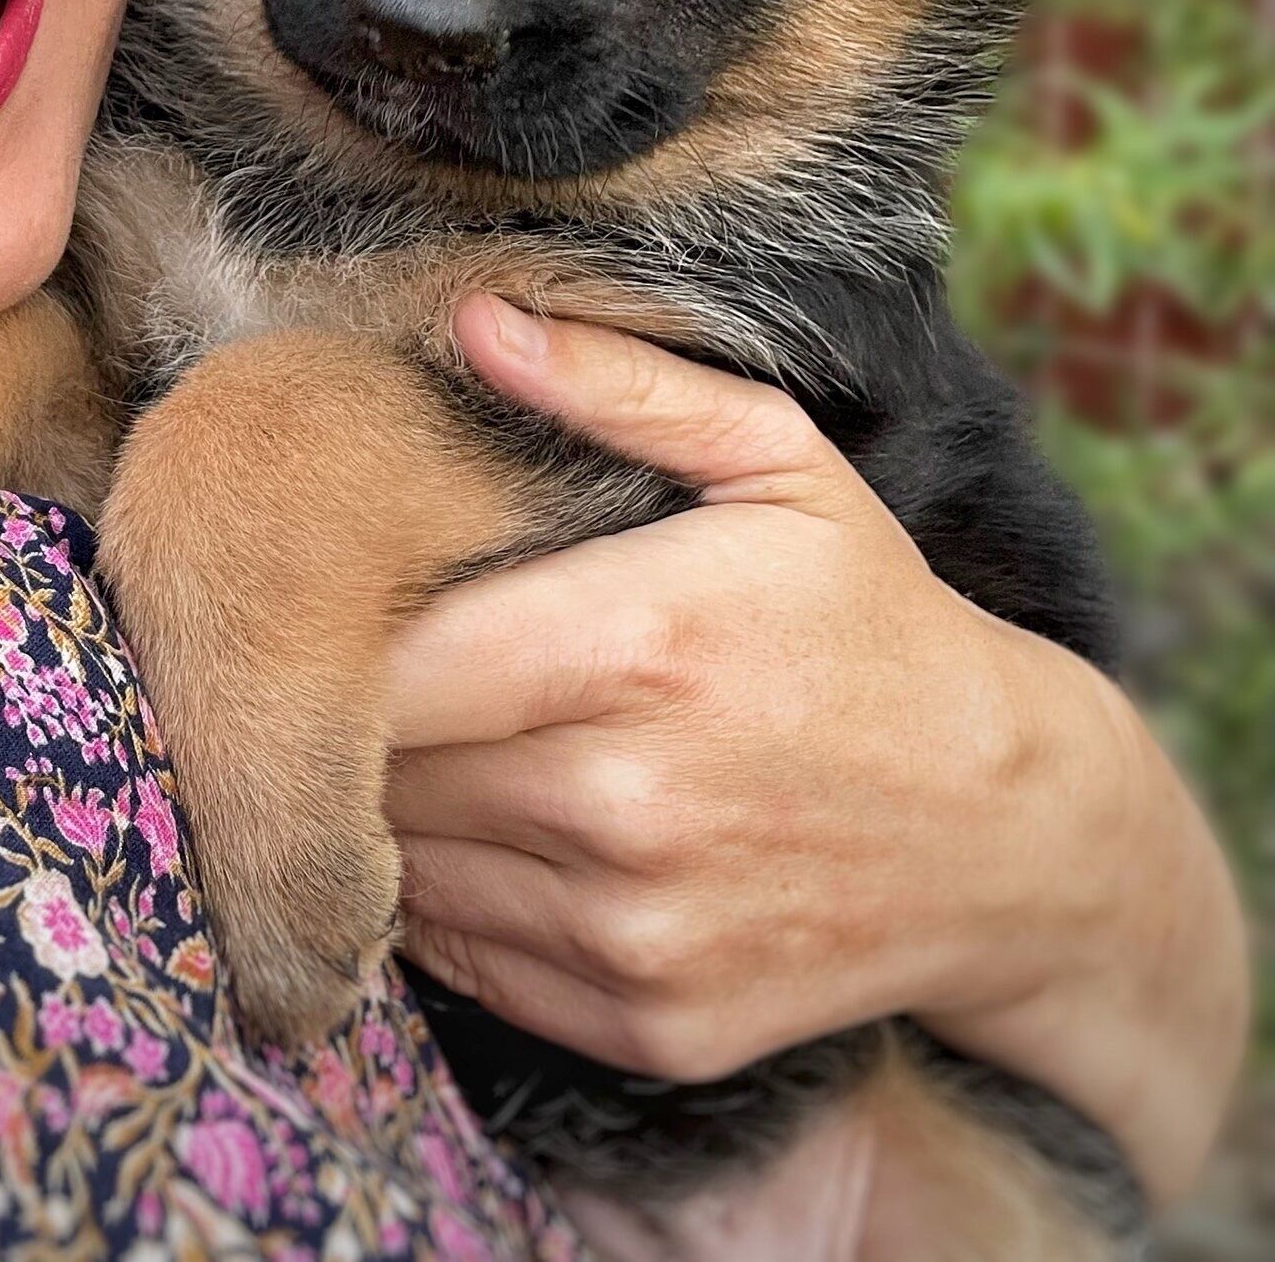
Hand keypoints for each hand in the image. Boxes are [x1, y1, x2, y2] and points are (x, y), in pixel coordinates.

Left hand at [385, 298, 1247, 1205]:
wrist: (1013, 833)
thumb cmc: (872, 622)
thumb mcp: (777, 463)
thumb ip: (617, 385)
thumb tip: (473, 318)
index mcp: (636, 642)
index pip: (386, 665)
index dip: (332, 639)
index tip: (328, 603)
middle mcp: (624, 801)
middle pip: (381, 773)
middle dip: (353, 722)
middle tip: (360, 673)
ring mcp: (635, 928)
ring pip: (406, 872)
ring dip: (393, 814)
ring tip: (437, 747)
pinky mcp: (649, 1023)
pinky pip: (470, 964)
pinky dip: (452, 902)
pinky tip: (501, 834)